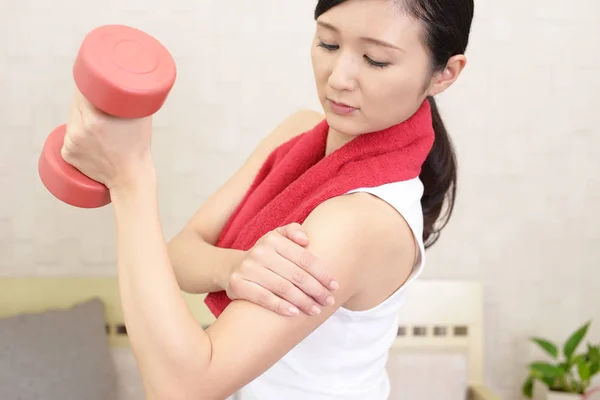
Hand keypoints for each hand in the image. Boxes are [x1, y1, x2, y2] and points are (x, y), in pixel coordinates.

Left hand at [60, 89, 154, 190]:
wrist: (131, 177)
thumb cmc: (138, 147)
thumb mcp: (140, 119)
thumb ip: (133, 99)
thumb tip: (133, 82)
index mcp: (96, 118)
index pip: (82, 90)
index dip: (87, 83)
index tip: (93, 81)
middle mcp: (79, 129)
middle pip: (76, 104)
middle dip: (85, 100)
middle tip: (98, 101)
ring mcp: (71, 142)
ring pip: (72, 120)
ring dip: (80, 117)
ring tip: (95, 122)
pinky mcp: (68, 154)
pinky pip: (69, 136)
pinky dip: (77, 134)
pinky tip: (87, 137)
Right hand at [224, 223, 338, 316]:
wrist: (233, 268)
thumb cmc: (266, 255)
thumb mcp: (277, 237)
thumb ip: (293, 231)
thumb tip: (306, 239)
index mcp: (273, 239)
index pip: (304, 258)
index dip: (322, 273)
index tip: (335, 286)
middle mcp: (259, 252)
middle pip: (296, 274)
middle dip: (316, 290)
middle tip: (329, 301)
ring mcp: (247, 268)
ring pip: (282, 288)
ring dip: (303, 301)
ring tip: (316, 310)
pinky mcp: (237, 284)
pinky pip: (263, 298)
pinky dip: (280, 306)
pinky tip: (294, 313)